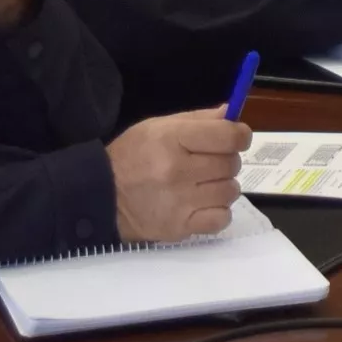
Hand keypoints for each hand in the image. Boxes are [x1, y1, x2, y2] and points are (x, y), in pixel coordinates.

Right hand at [108, 111, 246, 242]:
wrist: (101, 196)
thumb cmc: (132, 155)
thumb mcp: (158, 126)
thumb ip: (198, 119)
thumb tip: (231, 113)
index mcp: (172, 139)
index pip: (228, 136)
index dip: (240, 135)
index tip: (235, 138)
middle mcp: (178, 171)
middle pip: (231, 163)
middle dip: (226, 160)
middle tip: (209, 162)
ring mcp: (180, 202)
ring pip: (230, 191)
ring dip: (223, 186)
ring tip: (203, 185)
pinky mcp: (181, 227)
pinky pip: (222, 219)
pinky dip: (218, 212)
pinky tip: (202, 205)